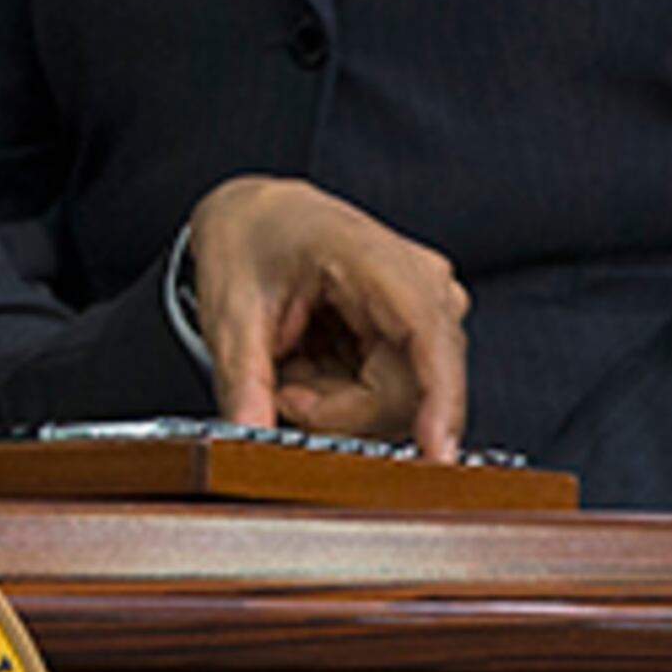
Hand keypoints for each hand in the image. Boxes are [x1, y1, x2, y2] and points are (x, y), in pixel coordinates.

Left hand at [187, 176, 467, 459]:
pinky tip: (314, 365)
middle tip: (281, 390)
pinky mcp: (419, 332)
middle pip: (410, 389)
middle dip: (339, 410)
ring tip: (292, 368)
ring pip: (402, 403)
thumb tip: (247, 438)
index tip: (435, 454)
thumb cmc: (250, 243)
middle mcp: (420, 282)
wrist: (254, 217)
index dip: (441, 400)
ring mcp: (426, 307)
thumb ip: (243, 381)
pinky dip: (345, 397)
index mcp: (373, 257)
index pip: (429, 335)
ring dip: (338, 405)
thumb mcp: (230, 313)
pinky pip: (394, 396)